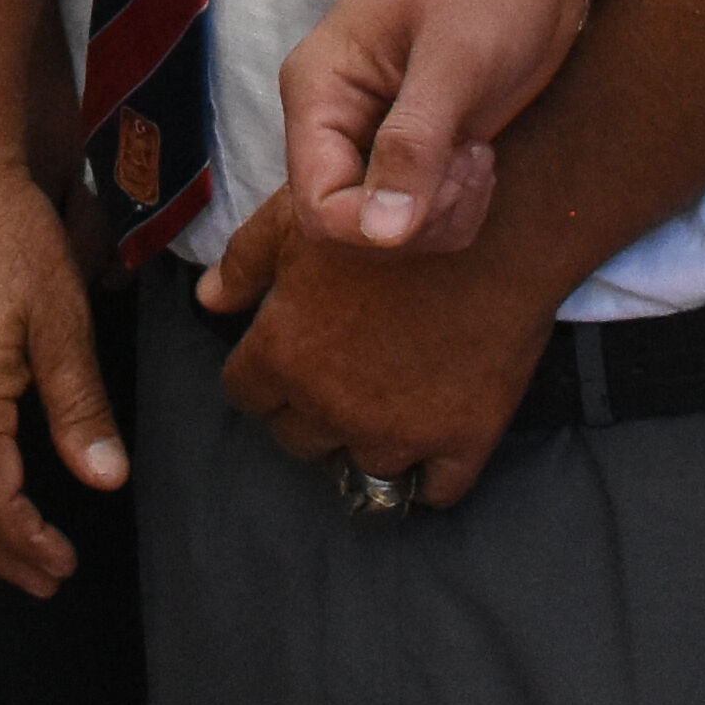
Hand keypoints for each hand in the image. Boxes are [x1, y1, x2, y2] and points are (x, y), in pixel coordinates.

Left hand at [199, 187, 559, 510]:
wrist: (496, 223)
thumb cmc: (390, 212)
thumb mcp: (297, 217)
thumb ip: (244, 262)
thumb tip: (208, 298)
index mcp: (285, 352)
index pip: (246, 395)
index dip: (263, 373)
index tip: (288, 354)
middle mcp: (332, 405)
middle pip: (297, 439)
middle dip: (310, 409)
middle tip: (341, 371)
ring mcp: (398, 431)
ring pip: (360, 467)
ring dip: (367, 439)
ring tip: (387, 397)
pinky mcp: (460, 441)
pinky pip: (432, 492)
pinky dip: (428, 473)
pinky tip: (431, 437)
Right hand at [278, 0, 584, 253]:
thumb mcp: (456, 59)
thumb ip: (414, 144)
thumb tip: (382, 231)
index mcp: (320, 87)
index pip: (317, 205)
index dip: (376, 225)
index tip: (442, 184)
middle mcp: (336, 116)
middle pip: (353, 225)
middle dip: (420, 217)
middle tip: (470, 162)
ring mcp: (375, 131)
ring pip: (389, 227)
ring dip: (444, 213)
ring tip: (478, 157)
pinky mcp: (416, 142)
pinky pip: (421, 211)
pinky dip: (457, 204)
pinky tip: (480, 156)